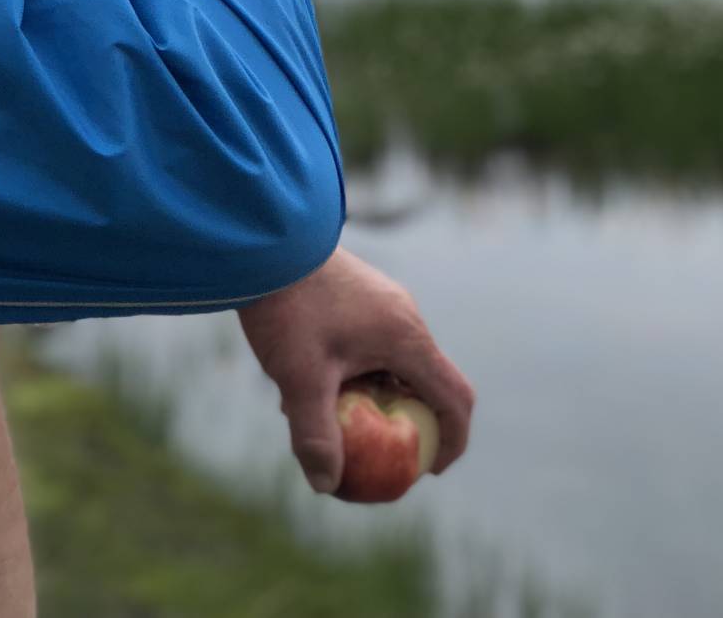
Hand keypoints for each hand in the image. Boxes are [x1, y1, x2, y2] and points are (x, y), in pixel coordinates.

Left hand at [238, 248, 473, 494]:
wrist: (267, 238)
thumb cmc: (288, 307)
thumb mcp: (299, 377)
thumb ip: (315, 434)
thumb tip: (326, 484)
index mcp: (407, 338)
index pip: (455, 399)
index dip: (452, 442)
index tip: (429, 471)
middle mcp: (405, 317)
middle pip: (427, 382)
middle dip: (410, 424)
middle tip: (380, 456)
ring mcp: (384, 302)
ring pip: (396, 363)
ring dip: (377, 397)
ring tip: (330, 418)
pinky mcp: (361, 294)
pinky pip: (375, 344)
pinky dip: (359, 372)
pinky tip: (308, 381)